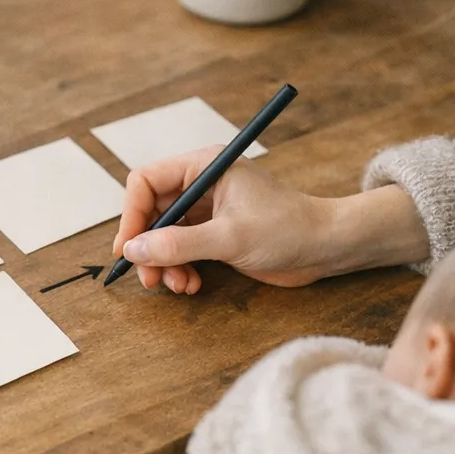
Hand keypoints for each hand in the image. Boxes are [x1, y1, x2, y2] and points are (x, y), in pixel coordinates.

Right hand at [112, 148, 342, 293]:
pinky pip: (181, 251)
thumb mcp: (229, 237)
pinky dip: (180, 270)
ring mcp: (208, 211)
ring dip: (164, 264)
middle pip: (151, 212)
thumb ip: (179, 244)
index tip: (128, 248)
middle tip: (150, 278)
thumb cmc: (288, 228)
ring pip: (163, 236)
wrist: (326, 247)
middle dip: (147, 247)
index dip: (132, 215)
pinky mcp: (215, 235)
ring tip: (178, 286)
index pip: (146, 182)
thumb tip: (134, 250)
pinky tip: (192, 285)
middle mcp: (202, 185)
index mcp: (204, 167)